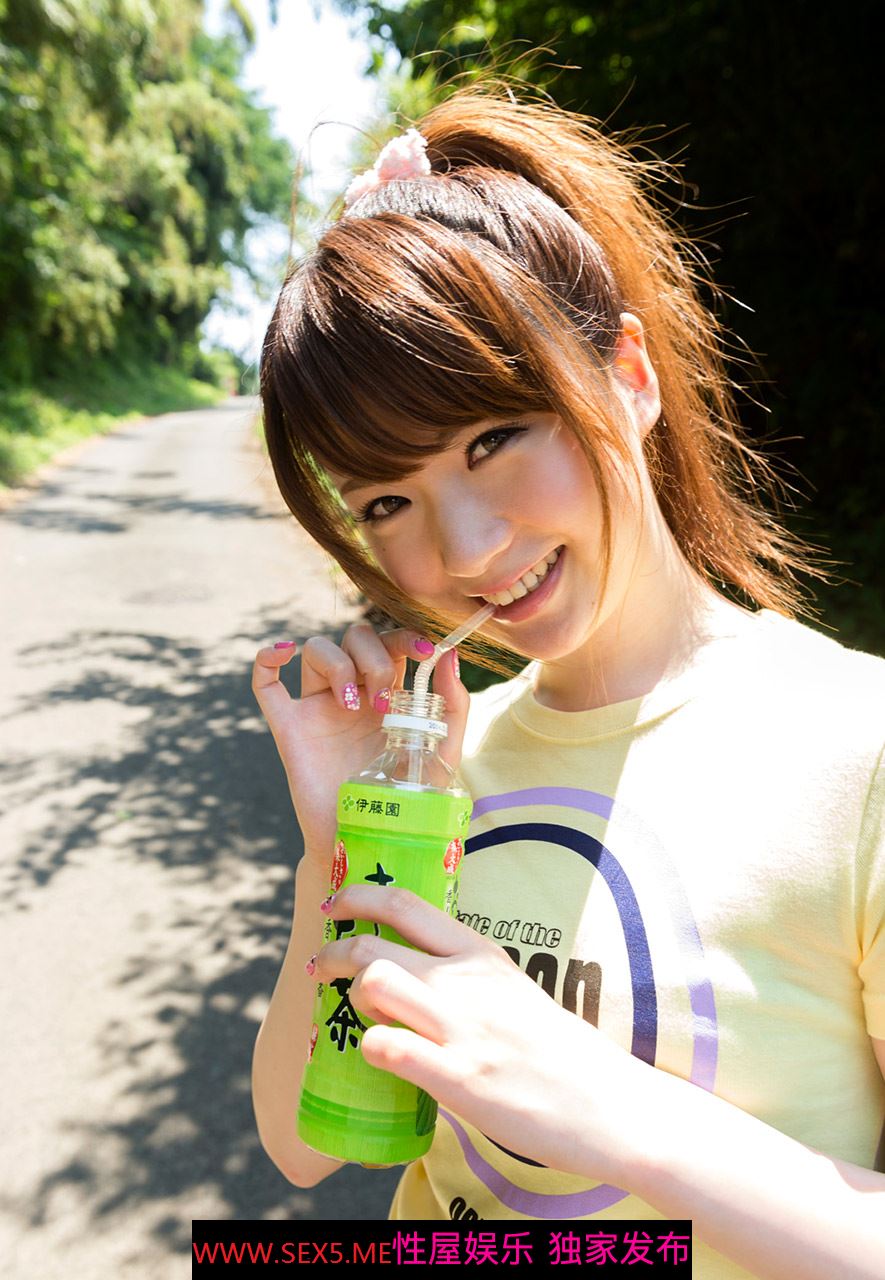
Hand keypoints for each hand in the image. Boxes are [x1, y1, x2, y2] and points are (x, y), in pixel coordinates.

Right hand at [250, 622, 468, 870]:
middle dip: (374, 657)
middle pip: (355, 637)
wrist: (369, 841)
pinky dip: (266, 659)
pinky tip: (282, 652)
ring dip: (338, 665)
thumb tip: (450, 657)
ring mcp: (318, 708)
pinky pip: (265, 685)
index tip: (427, 651)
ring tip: (352, 705)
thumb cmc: (407, 801)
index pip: (390, 642)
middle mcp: (353, 692)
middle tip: (385, 702)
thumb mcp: (442, 753)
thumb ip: (452, 707)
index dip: (406, 636)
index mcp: (388, 693)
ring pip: (315, 649)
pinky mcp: (289, 728)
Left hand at [313, 883, 644, 1183]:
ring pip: (375, 981)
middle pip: (374, 941)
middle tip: (323, 966)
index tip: (336, 906)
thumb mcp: (514, 991)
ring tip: (354, 1016)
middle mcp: (467, 981)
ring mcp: (462, 1028)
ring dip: (351, 996)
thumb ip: (469, 979)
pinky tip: (379, 1057)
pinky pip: (388, 1047)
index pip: (405, 903)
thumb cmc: (558, 1053)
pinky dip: (370, 1048)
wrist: (609, 1105)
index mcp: (481, 954)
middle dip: (335, 951)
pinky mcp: (459, 1079)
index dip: (358, 898)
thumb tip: (421, 976)